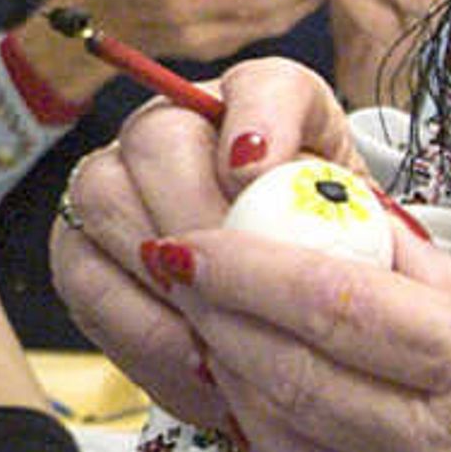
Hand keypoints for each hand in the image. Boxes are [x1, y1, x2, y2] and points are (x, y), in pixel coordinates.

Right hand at [48, 56, 347, 427]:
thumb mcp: (363, 251)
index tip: (257, 177)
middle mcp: (179, 126)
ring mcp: (118, 180)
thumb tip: (370, 239)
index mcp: (267, 109)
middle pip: (160, 138)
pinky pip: (84, 274)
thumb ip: (355, 228)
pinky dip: (143, 328)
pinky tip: (198, 365)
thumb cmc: (324, 279)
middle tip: (240, 290)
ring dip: (167, 277)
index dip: (260, 122)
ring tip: (224, 339)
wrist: (281, 333)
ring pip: (105, 196)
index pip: (264, 86)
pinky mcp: (81, 247)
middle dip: (200, 219)